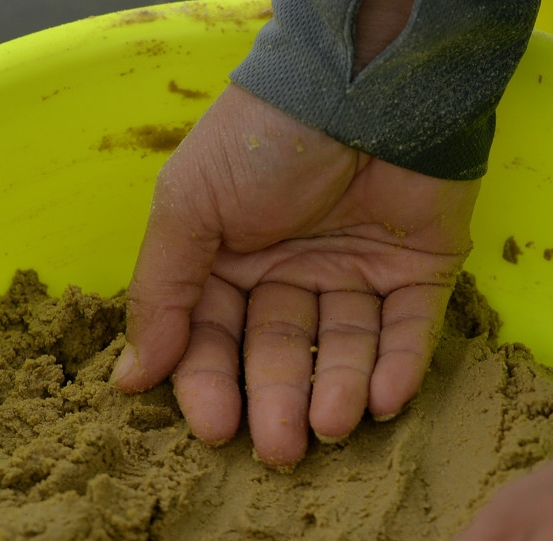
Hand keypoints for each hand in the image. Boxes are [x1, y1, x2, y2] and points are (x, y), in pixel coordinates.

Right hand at [111, 84, 479, 466]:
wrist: (363, 82)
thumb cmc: (264, 139)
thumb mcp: (189, 207)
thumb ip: (162, 293)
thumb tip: (131, 379)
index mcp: (232, 260)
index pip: (216, 339)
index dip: (213, 385)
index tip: (216, 429)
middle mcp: (293, 273)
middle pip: (282, 354)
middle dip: (280, 402)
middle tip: (282, 448)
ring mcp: (358, 272)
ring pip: (345, 349)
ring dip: (338, 390)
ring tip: (333, 422)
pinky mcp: (421, 270)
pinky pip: (409, 330)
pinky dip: (399, 367)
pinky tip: (383, 399)